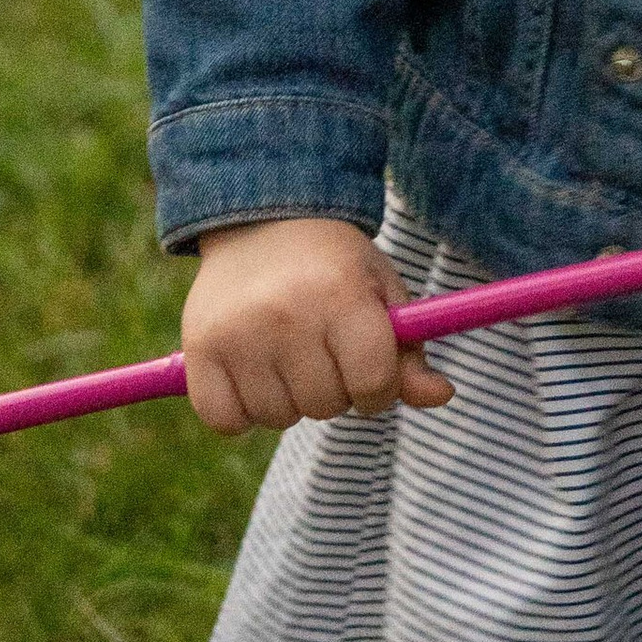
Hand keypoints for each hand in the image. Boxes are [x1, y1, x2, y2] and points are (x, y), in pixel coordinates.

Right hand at [179, 216, 454, 433]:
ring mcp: (238, 333)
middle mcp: (287, 314)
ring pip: (277, 418)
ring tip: (287, 356)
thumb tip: (443, 397)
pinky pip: (226, 421)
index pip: (373, 382)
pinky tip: (252, 376)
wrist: (264, 220)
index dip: (378, 389)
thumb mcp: (381, 293)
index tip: (369, 372)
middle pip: (325, 406)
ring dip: (289, 401)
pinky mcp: (199, 349)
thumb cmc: (335, 267)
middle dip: (333, 390)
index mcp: (343, 295)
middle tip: (324, 352)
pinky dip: (241, 412)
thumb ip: (409, 351)